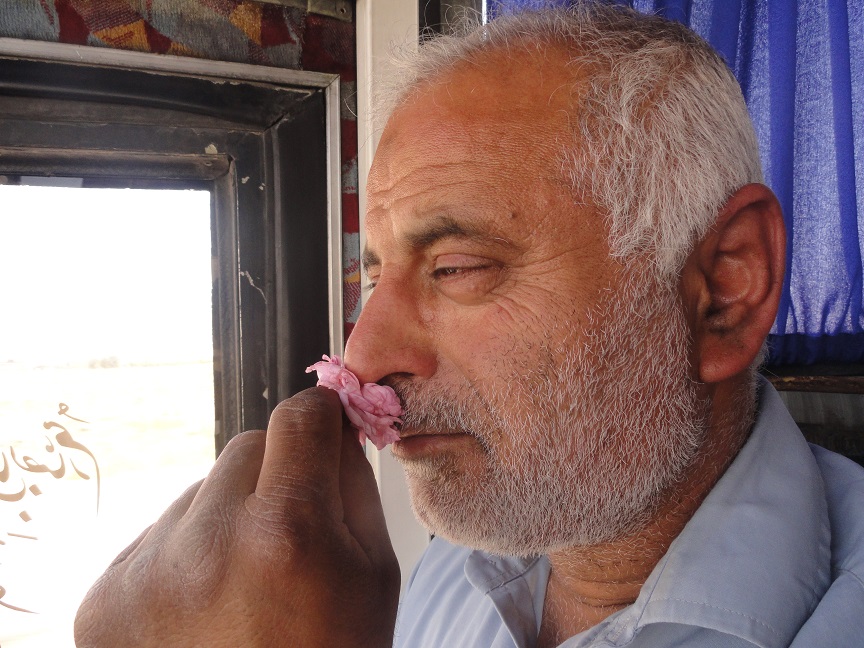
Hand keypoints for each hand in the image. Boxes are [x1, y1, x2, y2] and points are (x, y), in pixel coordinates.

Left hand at [74, 387, 399, 646]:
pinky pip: (158, 536)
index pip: (297, 419)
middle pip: (245, 448)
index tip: (325, 426)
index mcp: (285, 535)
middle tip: (289, 530)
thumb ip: (353, 487)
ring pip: (200, 493)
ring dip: (226, 518)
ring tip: (243, 586)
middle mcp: (204, 544)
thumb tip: (333, 428)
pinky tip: (205, 608)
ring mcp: (144, 572)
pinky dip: (185, 556)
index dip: (319, 418)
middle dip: (275, 473)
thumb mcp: (373, 577)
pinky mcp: (103, 599)